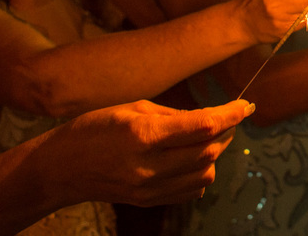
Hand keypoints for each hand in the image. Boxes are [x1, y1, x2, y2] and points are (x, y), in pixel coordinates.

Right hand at [41, 99, 253, 207]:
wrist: (61, 168)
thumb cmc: (95, 128)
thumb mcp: (133, 108)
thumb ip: (175, 116)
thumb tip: (210, 118)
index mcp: (143, 134)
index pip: (203, 126)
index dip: (230, 115)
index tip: (246, 106)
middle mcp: (148, 165)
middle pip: (208, 152)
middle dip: (226, 133)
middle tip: (230, 118)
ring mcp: (148, 188)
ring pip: (204, 173)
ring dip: (215, 154)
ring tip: (209, 137)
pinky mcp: (149, 201)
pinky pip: (191, 190)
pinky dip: (201, 173)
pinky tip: (194, 158)